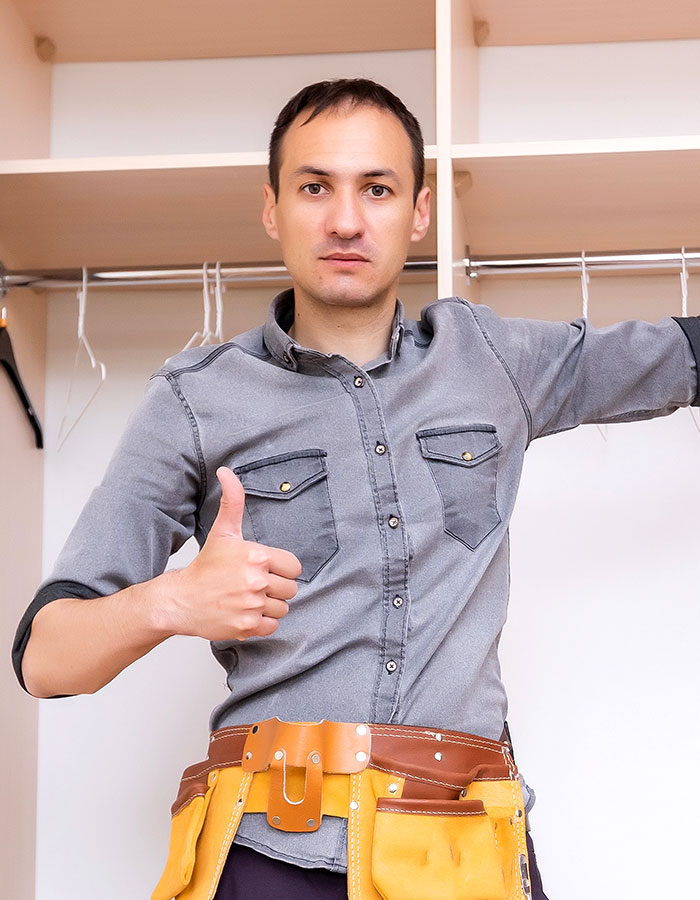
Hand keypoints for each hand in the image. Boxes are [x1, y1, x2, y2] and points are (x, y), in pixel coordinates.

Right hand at [165, 466, 301, 640]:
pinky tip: (246, 612)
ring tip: (249, 598)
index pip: (294, 567)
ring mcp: (251, 605)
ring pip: (283, 608)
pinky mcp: (246, 626)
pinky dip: (262, 623)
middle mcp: (256, 581)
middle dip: (276, 588)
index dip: (282, 568)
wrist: (180, 599)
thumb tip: (227, 471)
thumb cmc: (205, 566)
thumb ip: (233, 501)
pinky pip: (272, 626)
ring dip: (269, 606)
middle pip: (290, 589)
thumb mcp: (223, 531)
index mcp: (256, 556)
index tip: (265, 569)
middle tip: (254, 585)